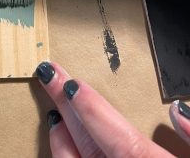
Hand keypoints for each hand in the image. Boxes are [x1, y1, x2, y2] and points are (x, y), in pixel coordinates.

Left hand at [35, 61, 189, 156]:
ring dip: (62, 137)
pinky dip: (67, 155)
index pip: (123, 143)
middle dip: (67, 107)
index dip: (95, 113)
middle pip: (89, 147)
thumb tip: (178, 109)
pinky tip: (63, 138)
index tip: (73, 86)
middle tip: (49, 75)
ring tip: (52, 109)